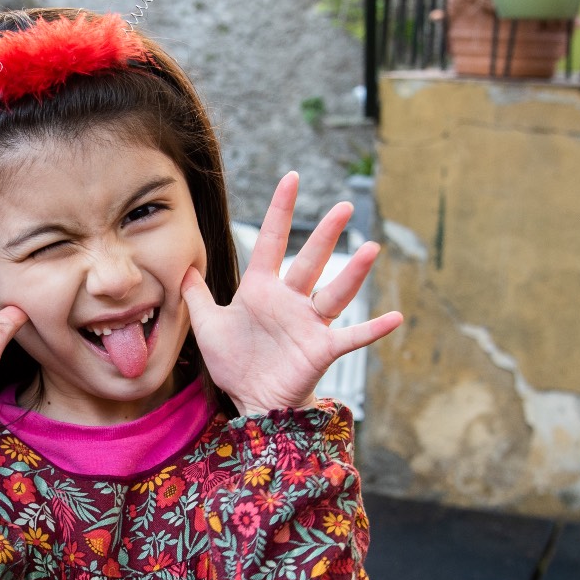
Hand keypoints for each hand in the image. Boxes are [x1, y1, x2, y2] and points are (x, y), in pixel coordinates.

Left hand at [181, 172, 402, 414]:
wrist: (252, 400)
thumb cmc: (235, 362)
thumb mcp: (207, 326)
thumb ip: (196, 295)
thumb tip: (183, 267)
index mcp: (261, 289)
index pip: (271, 241)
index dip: (280, 210)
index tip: (291, 178)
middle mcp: (290, 300)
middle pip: (310, 260)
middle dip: (325, 234)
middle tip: (344, 206)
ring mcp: (308, 323)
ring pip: (335, 292)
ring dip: (354, 273)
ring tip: (371, 248)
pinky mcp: (321, 349)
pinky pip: (352, 337)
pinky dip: (373, 329)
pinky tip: (396, 317)